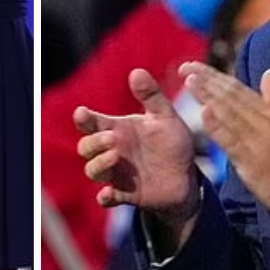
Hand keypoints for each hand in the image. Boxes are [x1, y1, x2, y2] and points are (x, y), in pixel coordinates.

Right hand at [75, 69, 197, 219]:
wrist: (187, 177)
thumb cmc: (173, 143)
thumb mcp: (165, 117)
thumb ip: (152, 96)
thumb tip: (137, 71)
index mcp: (118, 130)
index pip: (92, 123)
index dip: (84, 118)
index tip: (82, 113)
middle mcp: (112, 151)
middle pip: (86, 146)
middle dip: (93, 142)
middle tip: (112, 138)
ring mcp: (117, 173)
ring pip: (92, 170)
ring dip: (98, 164)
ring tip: (115, 157)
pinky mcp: (126, 194)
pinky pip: (108, 198)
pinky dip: (105, 197)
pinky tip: (108, 194)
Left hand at [181, 62, 269, 220]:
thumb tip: (269, 73)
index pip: (238, 89)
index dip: (215, 76)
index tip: (195, 67)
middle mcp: (264, 122)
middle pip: (231, 96)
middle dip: (207, 80)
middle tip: (186, 68)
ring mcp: (258, 140)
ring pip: (229, 113)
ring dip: (208, 95)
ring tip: (190, 81)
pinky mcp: (252, 161)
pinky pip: (232, 141)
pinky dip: (217, 126)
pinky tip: (204, 113)